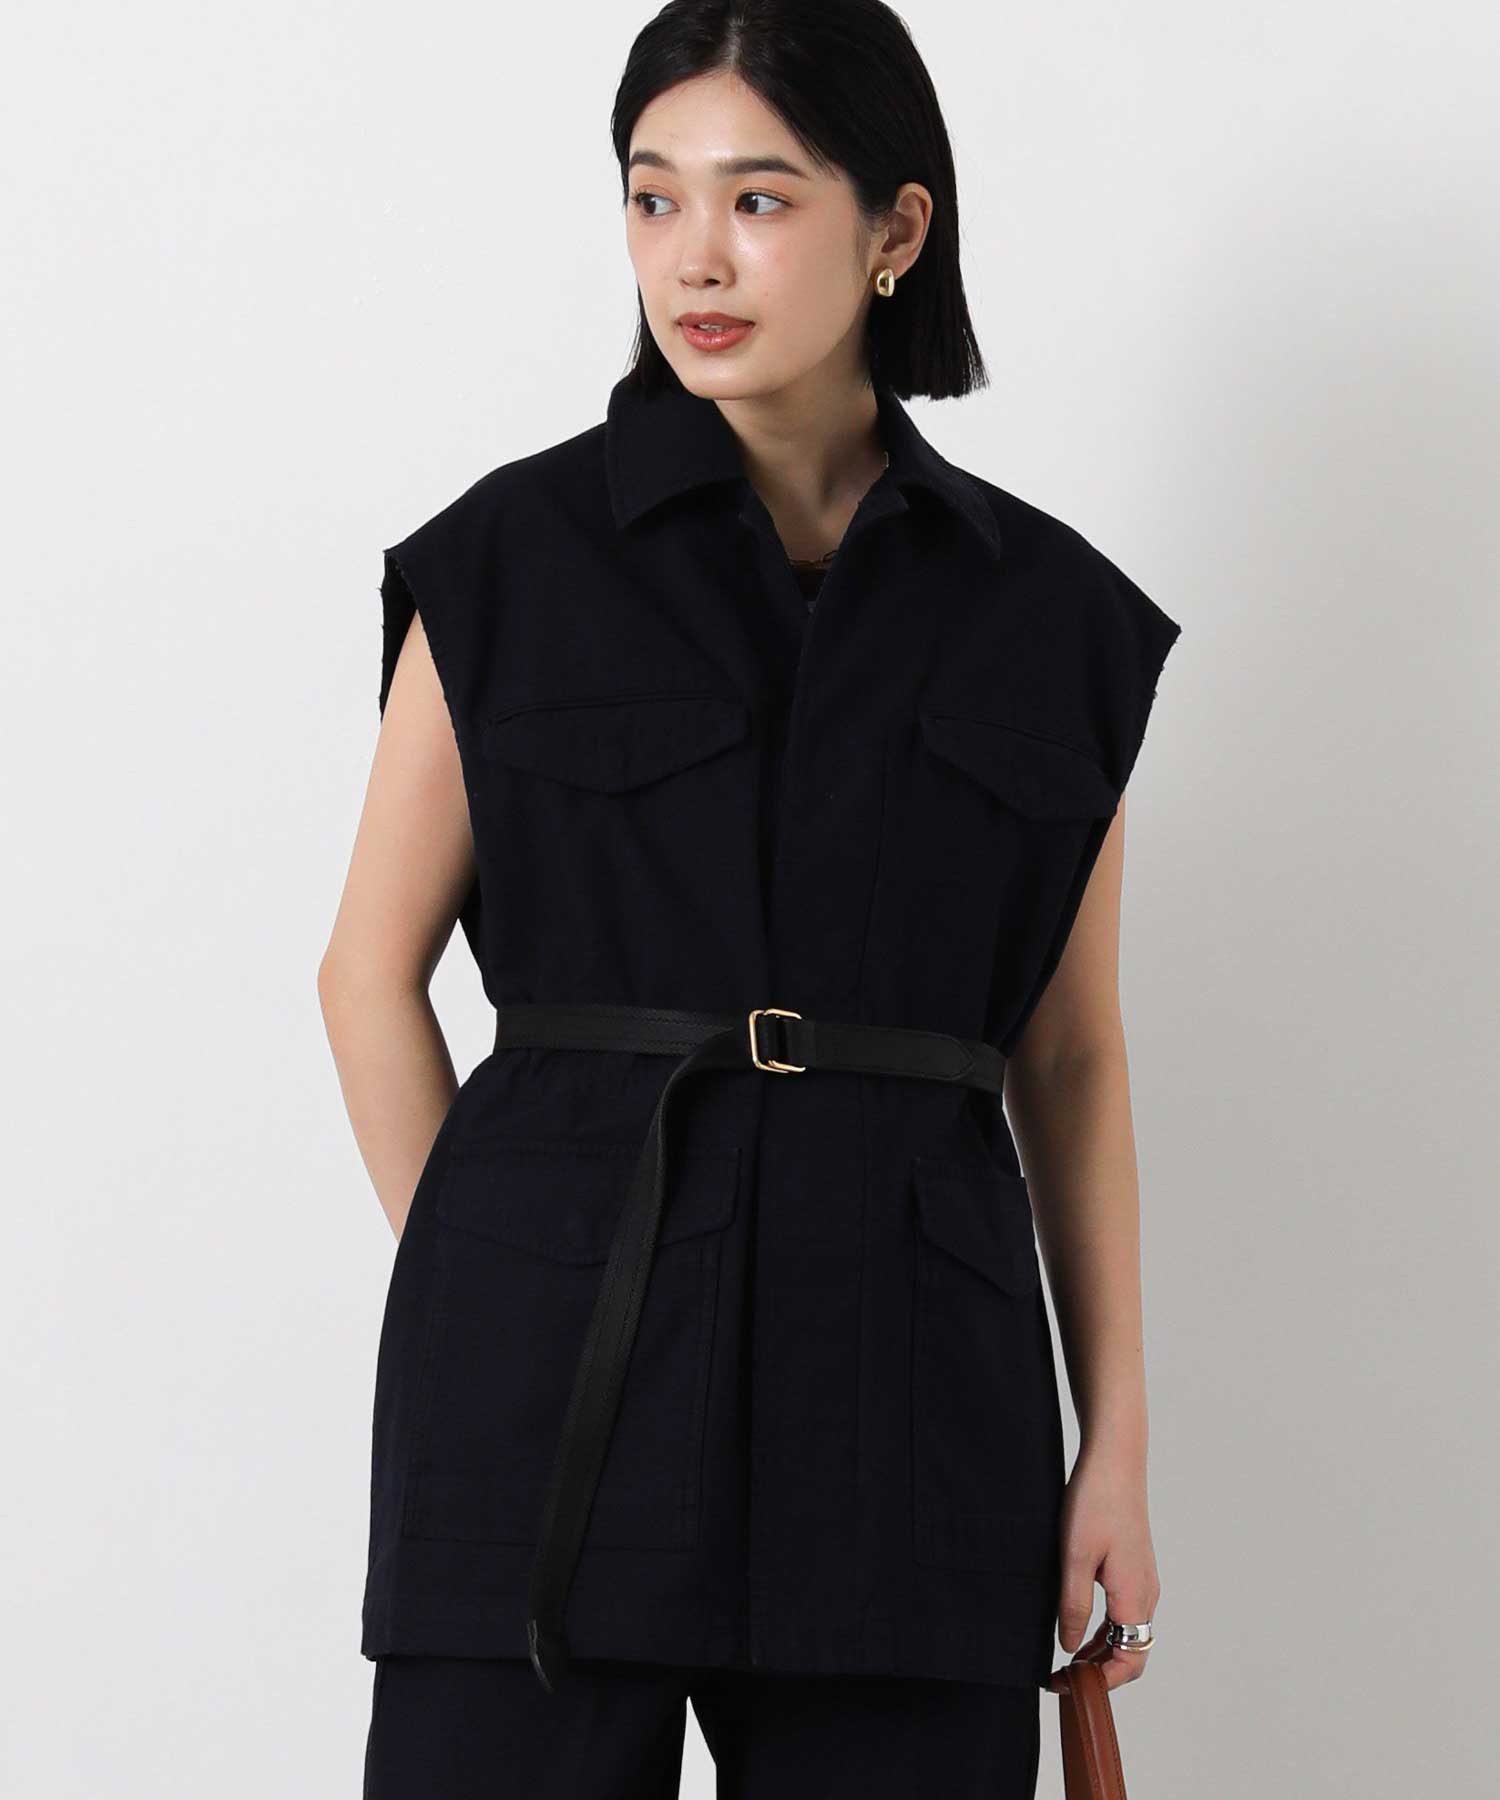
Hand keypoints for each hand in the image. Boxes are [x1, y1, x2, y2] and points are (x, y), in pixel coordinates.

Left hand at [1052, 1443, 1159, 1691]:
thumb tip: (1071, 1649)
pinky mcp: (1135, 1567)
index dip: (1100, 1683)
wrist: (1116, 1459)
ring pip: (1127, 1633)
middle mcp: (1146, 1594)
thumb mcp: (1075, 1556)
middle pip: (1131, 1653)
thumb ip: (1073, 1606)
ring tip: (1064, 1657)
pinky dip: (1104, 1629)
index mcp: (1135, 1597)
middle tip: (1061, 1677)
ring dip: (1100, 1651)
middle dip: (1100, 1673)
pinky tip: (1077, 1622)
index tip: (1067, 1687)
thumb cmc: (1095, 1501)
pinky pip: (1124, 1612)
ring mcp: (1143, 1580)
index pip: (1128, 1662)